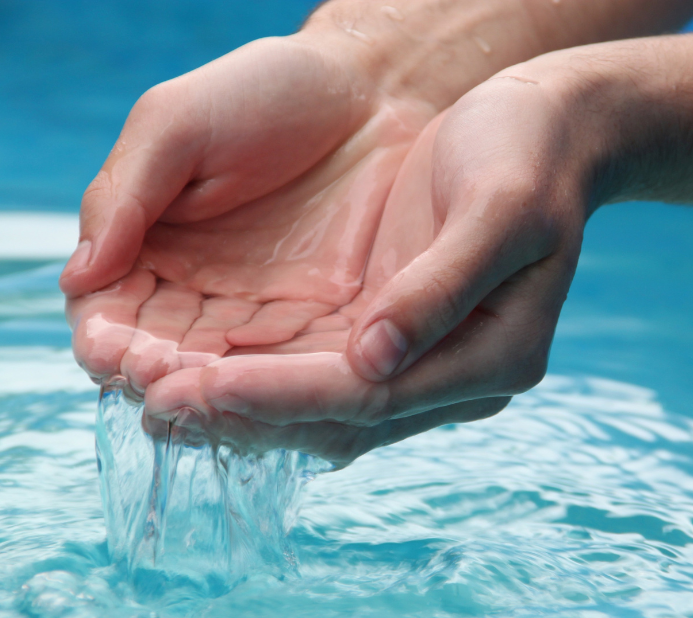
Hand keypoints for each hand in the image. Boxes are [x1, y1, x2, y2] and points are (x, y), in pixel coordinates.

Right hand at [61, 35, 436, 395]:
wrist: (371, 90)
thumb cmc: (265, 92)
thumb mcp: (177, 126)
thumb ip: (124, 196)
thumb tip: (76, 278)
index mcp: (148, 245)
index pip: (109, 311)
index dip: (106, 336)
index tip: (108, 349)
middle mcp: (197, 291)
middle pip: (159, 355)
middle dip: (151, 374)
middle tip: (154, 380)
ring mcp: (259, 312)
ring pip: (219, 373)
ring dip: (204, 392)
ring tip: (196, 397)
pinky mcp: (318, 323)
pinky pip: (286, 368)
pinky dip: (269, 389)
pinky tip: (260, 398)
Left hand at [143, 56, 605, 464]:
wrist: (542, 128)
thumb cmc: (527, 154)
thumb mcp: (501, 208)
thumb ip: (442, 287)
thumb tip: (374, 361)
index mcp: (493, 356)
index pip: (368, 398)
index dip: (281, 396)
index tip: (201, 387)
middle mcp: (452, 376)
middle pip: (333, 418)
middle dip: (241, 412)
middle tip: (151, 403)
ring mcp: (417, 361)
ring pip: (314, 406)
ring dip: (237, 404)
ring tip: (152, 395)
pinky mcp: (387, 335)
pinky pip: (310, 370)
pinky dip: (252, 374)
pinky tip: (194, 366)